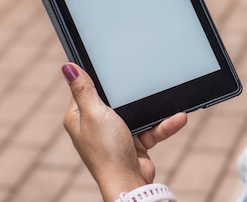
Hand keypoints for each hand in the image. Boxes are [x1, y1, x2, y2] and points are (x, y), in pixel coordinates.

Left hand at [61, 63, 186, 201]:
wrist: (129, 181)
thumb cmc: (106, 151)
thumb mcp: (94, 113)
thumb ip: (84, 90)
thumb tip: (68, 68)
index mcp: (79, 116)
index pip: (85, 89)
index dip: (97, 77)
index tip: (111, 64)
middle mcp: (96, 125)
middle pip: (115, 99)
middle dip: (131, 93)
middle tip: (142, 77)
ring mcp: (116, 134)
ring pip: (137, 113)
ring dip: (154, 110)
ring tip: (169, 101)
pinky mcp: (135, 143)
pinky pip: (152, 128)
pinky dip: (165, 124)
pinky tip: (178, 117)